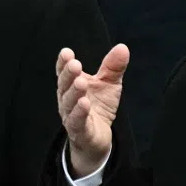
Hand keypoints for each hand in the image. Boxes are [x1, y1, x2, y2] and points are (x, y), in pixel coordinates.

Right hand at [56, 44, 129, 176]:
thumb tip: (123, 47)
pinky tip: (84, 103)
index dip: (63, 63)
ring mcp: (71, 115)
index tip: (66, 53)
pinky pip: (77, 121)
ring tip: (81, 82)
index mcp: (71, 85)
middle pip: (64, 86)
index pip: (64, 72)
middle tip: (75, 65)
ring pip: (69, 103)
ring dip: (74, 92)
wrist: (98, 137)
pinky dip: (79, 113)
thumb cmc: (99, 106)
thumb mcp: (109, 84)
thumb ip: (113, 67)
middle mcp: (67, 100)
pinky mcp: (80, 131)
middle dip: (68, 75)